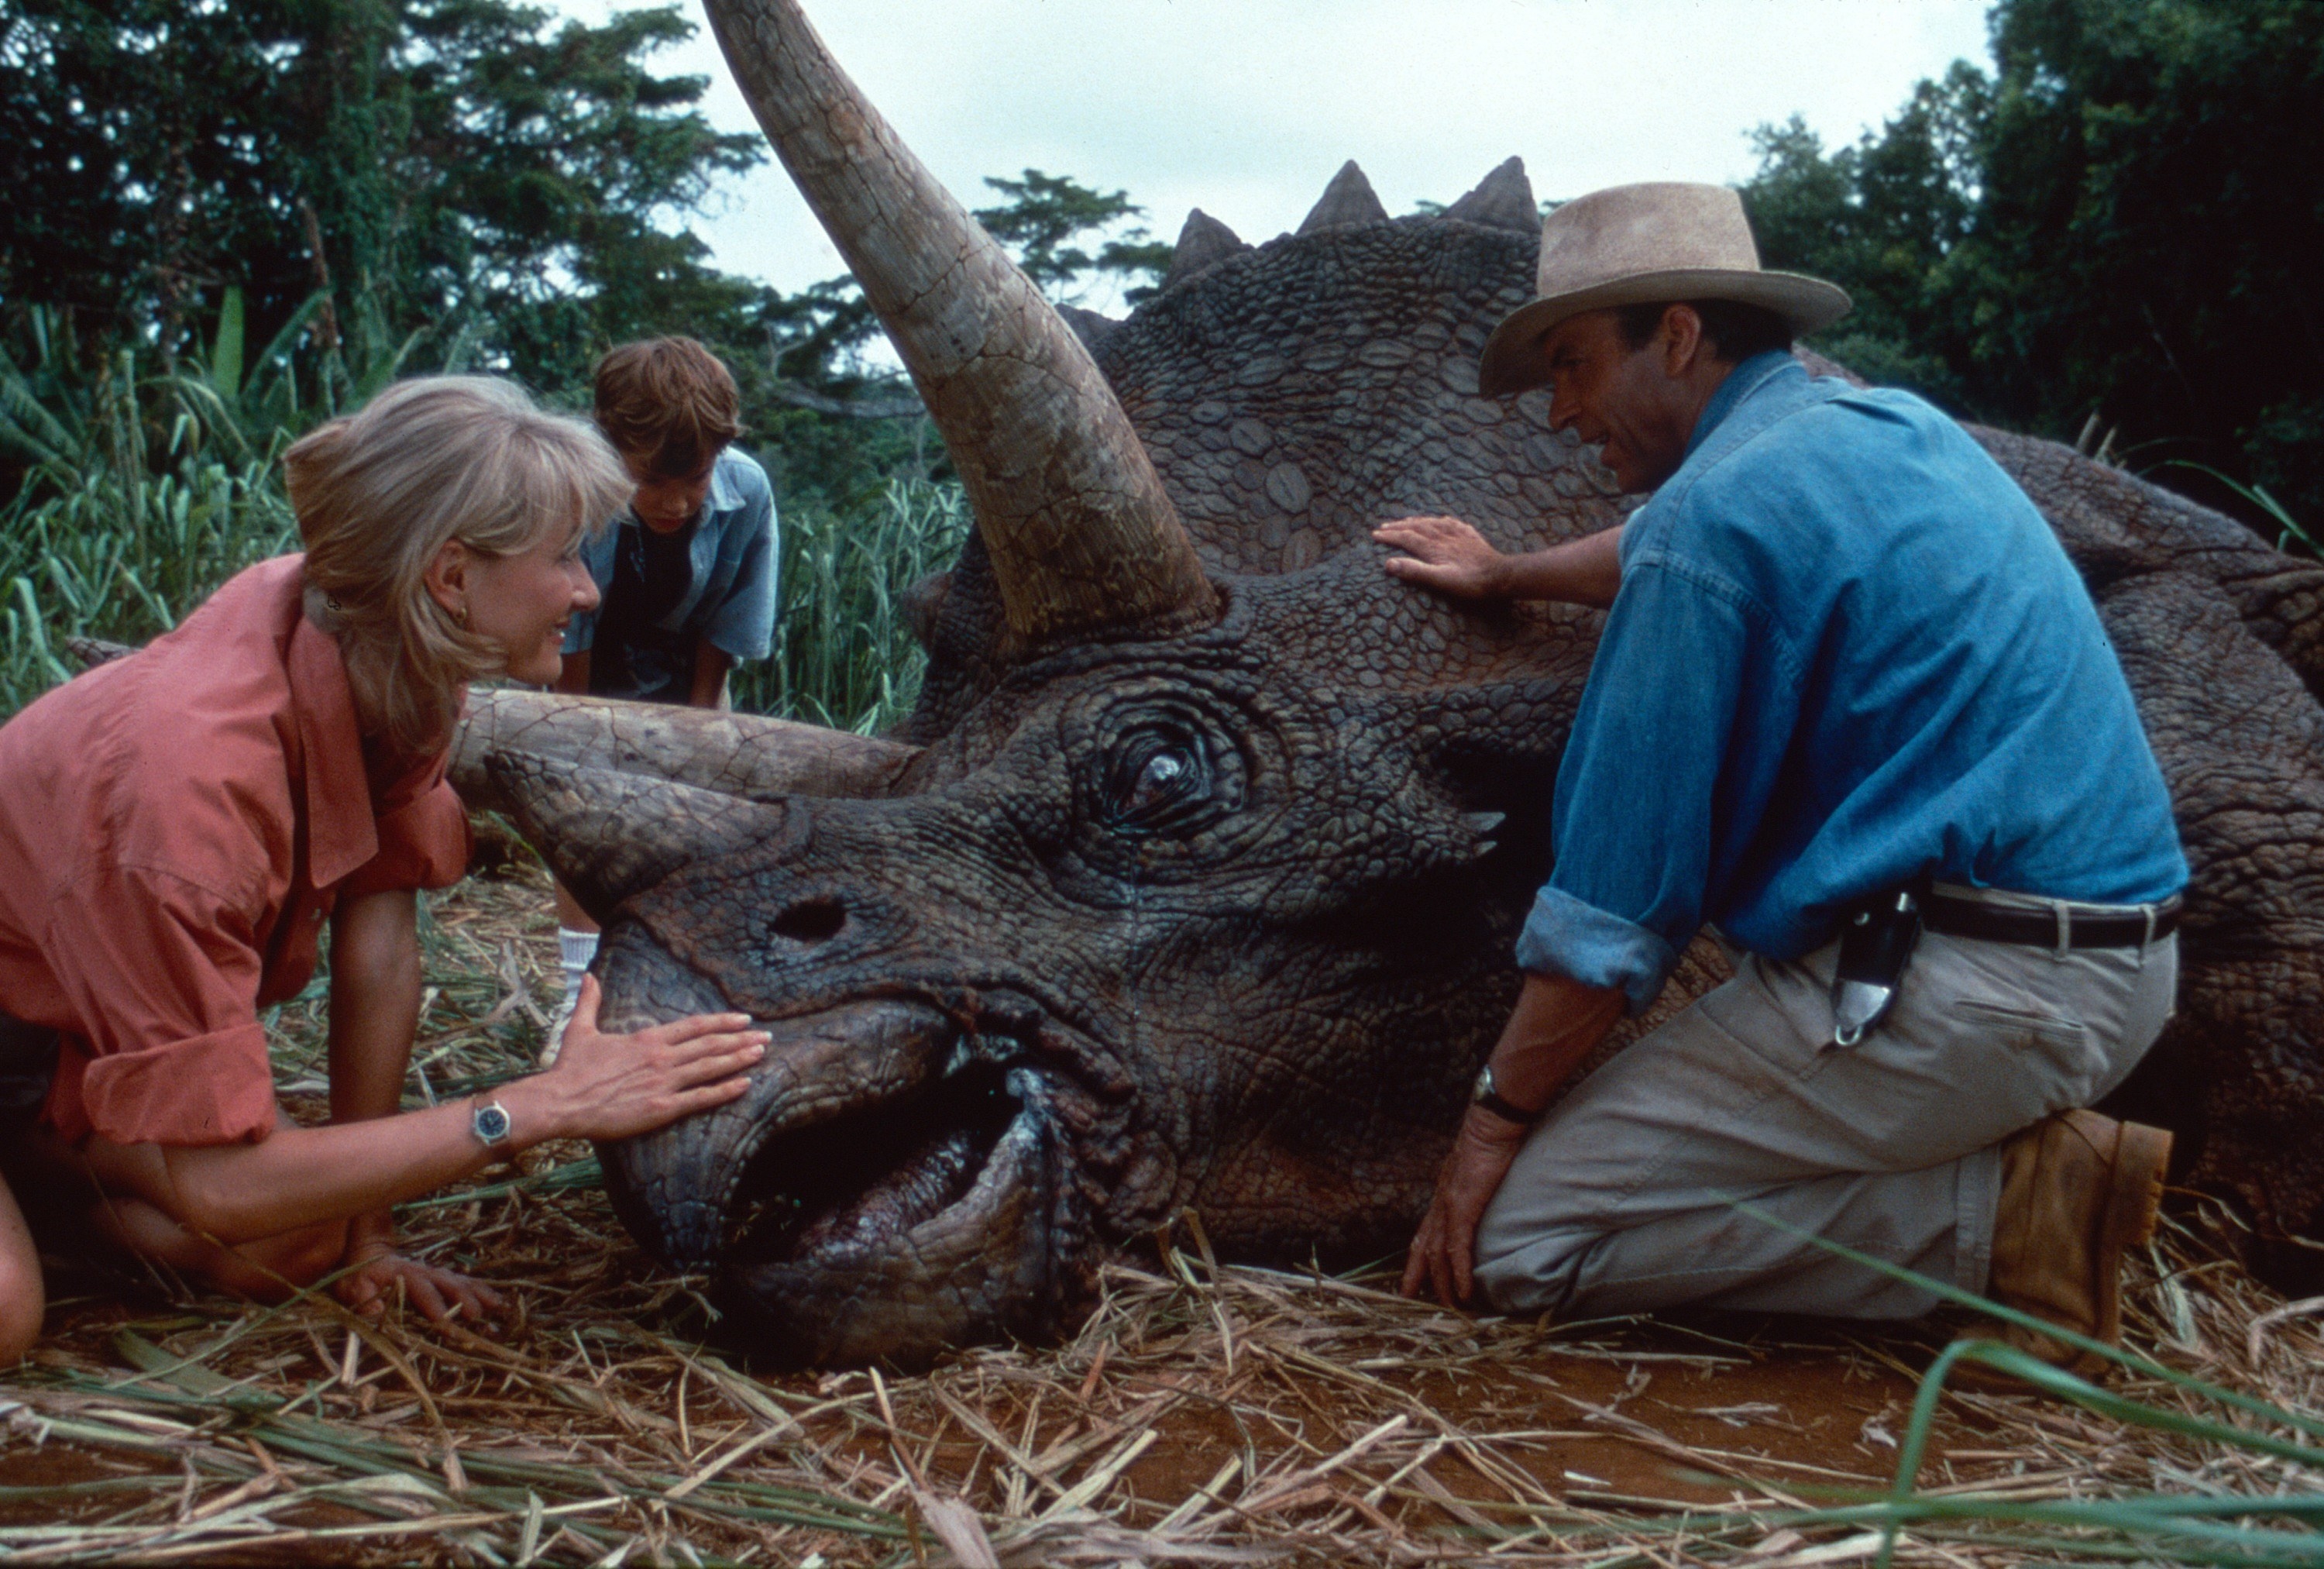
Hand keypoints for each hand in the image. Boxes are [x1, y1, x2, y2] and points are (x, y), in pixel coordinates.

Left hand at [336, 1229, 505, 1325]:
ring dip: (478, 1294)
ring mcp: (437, 1273)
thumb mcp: (352, 1288)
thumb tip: (377, 1313)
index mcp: (402, 1273)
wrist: (368, 1256)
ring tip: (495, 1307)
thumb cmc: (359, 1277)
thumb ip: (363, 1300)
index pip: (420, 1288)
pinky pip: (467, 1282)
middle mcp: (424, 1271)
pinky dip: (483, 1291)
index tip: (443, 1320)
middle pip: (447, 1282)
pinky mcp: (444, 1278)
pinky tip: (498, 1302)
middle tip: (475, 1315)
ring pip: (462, 1281)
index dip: (432, 1303)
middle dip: (462, 1298)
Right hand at [506, 976, 765, 1144]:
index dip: (721, 1022)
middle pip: (710, 1045)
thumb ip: (590, 1001)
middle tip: (766, 1037)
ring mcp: (663, 1083)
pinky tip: (744, 1085)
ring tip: (761, 1053)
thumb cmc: (571, 1068)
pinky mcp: (661, 1108)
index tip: (743, 1019)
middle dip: (740, 1040)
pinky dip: (724, 1091)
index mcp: (647, 1038)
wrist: (560, 1101)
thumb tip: (589, 976)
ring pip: (710, 1068)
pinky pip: (700, 1098)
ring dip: (739, 1059)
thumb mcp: (580, 1029)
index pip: (694, 1027)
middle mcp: (661, 1057)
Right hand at [1373, 515, 1507, 599]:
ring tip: (1407, 520)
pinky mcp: (1470, 537)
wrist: (1500, 575)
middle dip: (1398, 526)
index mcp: (1434, 547)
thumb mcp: (1440, 580)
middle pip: (1417, 527)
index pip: (1406, 538)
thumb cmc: (1470, 582)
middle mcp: (1443, 536)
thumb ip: (1415, 571)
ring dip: (1417, 521)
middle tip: (1384, 526)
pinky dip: (1442, 520)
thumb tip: (1388, 563)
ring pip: (1433, 523)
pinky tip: (1442, 519)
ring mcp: (1458, 535)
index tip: (1374, 535)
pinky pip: (1453, 523)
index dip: (1389, 536)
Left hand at [1400, 1106, 1532, 1307]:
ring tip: (1450, 1307)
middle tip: (1414, 1304)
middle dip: (1418, 1279)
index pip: (1422, 1236)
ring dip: (1443, 1284)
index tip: (1410, 1284)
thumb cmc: (1487, 1142)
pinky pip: (1458, 1248)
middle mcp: (1439, 1205)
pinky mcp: (1463, 1207)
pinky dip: (1460, 1273)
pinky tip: (1464, 1291)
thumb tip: (1478, 1199)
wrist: (1490, 1125)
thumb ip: (1471, 1190)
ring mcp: (1448, 1207)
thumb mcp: (1473, 1173)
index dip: (1415, 1262)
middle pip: (1422, 1250)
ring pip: (1438, 1255)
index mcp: (1441, 1198)